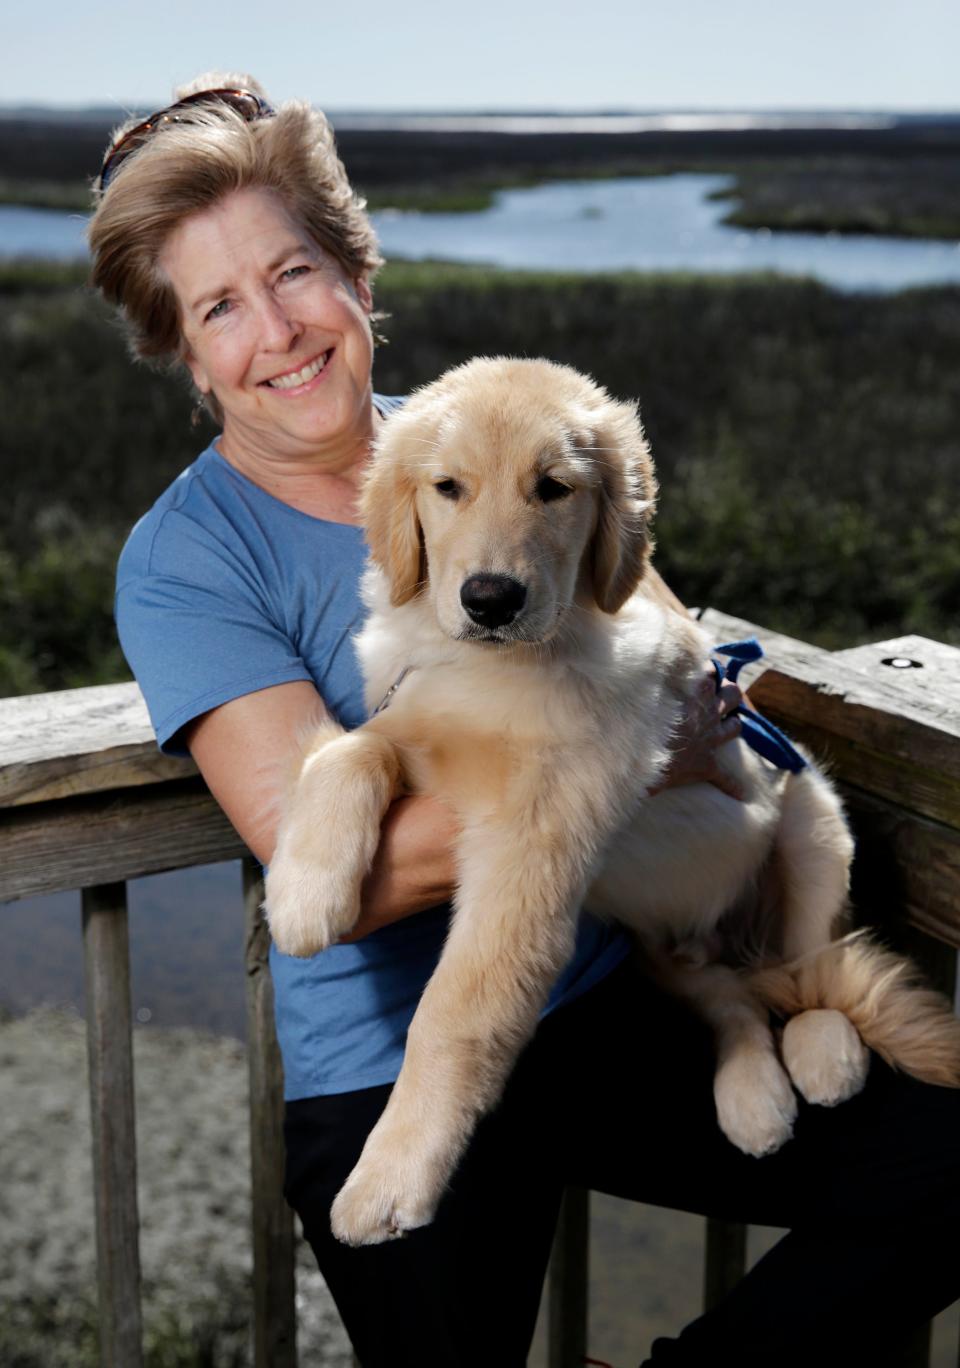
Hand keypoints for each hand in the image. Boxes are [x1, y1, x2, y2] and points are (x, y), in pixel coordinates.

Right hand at [650, 666, 743, 799]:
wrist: (643, 757)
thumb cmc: (640, 722)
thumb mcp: (644, 691)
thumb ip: (650, 677)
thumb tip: (645, 662)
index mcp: (696, 692)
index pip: (710, 671)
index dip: (706, 668)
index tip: (697, 668)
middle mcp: (708, 714)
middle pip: (733, 694)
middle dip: (729, 691)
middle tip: (721, 690)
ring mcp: (711, 740)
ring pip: (734, 727)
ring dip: (733, 723)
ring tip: (729, 722)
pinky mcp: (707, 765)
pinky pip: (725, 778)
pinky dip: (732, 785)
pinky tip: (740, 794)